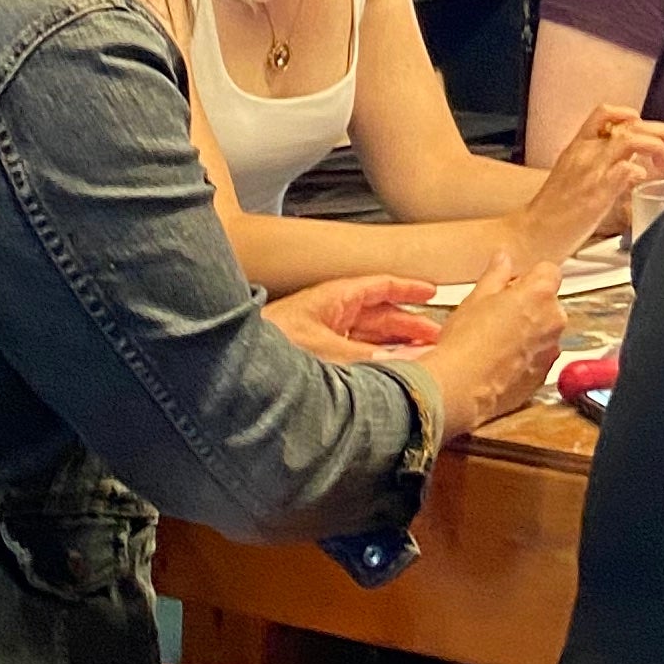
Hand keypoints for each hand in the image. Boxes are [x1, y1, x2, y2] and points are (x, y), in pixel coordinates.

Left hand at [269, 272, 441, 360]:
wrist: (228, 362)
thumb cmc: (268, 343)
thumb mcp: (324, 349)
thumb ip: (363, 359)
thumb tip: (397, 365)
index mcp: (335, 298)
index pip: (381, 286)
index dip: (409, 288)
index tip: (432, 292)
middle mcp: (330, 314)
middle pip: (379, 316)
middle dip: (408, 325)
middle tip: (435, 338)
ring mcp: (322, 336)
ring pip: (367, 339)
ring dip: (393, 348)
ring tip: (418, 359)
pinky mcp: (313, 359)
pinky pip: (353, 358)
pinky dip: (373, 364)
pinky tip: (385, 376)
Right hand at [423, 249, 566, 436]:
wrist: (460, 389)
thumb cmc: (464, 342)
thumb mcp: (476, 298)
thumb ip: (496, 275)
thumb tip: (503, 258)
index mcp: (540, 293)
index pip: (549, 271)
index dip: (529, 277)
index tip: (512, 286)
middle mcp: (553, 320)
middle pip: (548, 303)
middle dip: (529, 306)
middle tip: (497, 316)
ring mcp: (551, 350)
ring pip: (545, 332)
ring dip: (529, 333)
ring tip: (495, 342)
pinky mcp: (544, 375)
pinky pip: (540, 358)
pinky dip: (526, 358)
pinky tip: (500, 362)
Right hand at [513, 103, 663, 264]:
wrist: (531, 234)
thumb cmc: (554, 210)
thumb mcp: (573, 175)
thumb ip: (600, 164)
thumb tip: (630, 165)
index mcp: (578, 146)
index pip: (605, 113)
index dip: (631, 114)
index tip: (649, 127)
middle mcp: (585, 153)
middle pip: (630, 124)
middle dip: (663, 131)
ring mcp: (591, 172)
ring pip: (632, 139)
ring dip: (659, 146)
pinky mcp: (597, 194)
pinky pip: (624, 170)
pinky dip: (641, 170)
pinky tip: (645, 179)